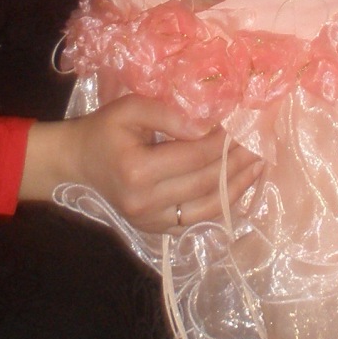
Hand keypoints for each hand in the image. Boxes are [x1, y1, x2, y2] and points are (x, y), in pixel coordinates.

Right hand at [21, 94, 261, 231]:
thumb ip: (169, 114)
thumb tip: (207, 126)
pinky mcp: (156, 230)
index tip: (240, 127)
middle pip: (206, 183)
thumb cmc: (104, 130)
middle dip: (236, 164)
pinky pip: (197, 221)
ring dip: (237, 189)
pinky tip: (238, 190)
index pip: (194, 156)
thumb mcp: (131, 108)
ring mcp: (151, 221)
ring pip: (208, 209)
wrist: (78, 161)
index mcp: (137, 170)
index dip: (222, 143)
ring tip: (258, 167)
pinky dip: (221, 207)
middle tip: (259, 146)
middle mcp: (145, 201)